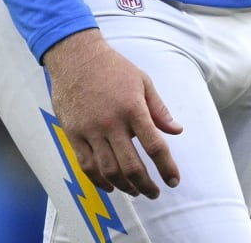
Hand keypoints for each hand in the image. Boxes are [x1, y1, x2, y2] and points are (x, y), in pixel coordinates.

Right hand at [42, 28, 182, 198]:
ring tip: (135, 191)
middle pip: (132, 165)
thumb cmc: (114, 68)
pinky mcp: (74, 134)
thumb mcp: (143, 81)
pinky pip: (87, 166)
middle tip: (155, 193)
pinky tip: (111, 186)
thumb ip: (159, 109)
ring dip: (125, 186)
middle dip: (146, 184)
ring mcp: (91, 130)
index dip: (166, 167)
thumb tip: (177, 131)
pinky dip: (100, 181)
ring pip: (109, 170)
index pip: (154, 145)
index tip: (173, 180)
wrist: (77, 57)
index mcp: (133, 108)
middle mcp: (112, 122)